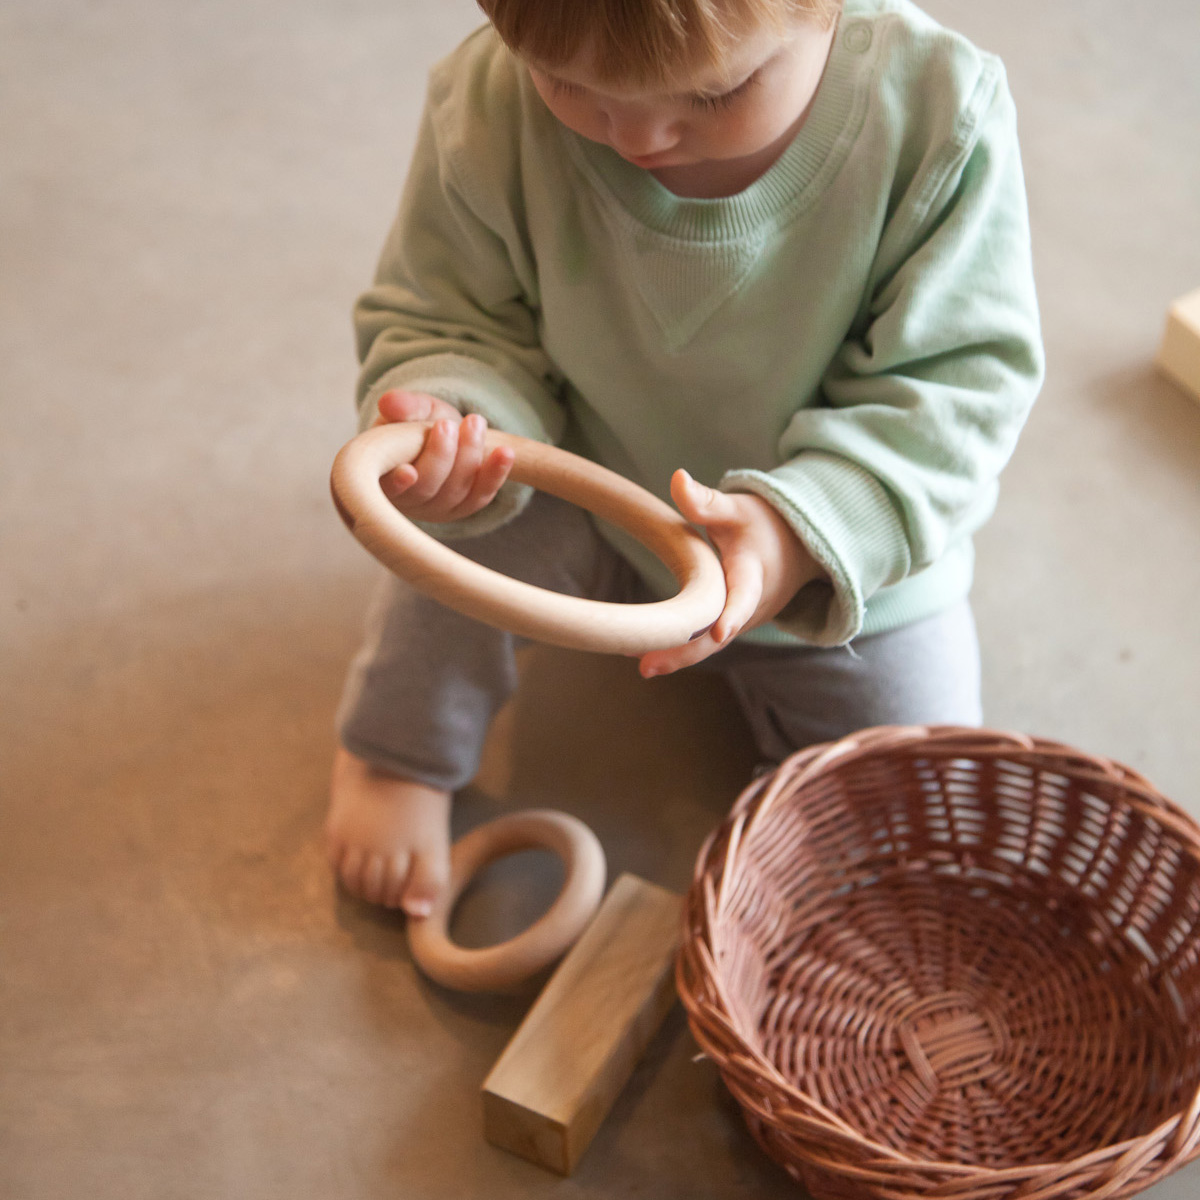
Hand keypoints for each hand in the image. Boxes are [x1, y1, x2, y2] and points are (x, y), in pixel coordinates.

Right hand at [372, 389, 514, 522]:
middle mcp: (408, 501)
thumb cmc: (415, 424)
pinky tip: (505, 453)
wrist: (442, 434)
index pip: (385, 488)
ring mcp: (437, 508)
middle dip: (440, 455)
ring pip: (455, 491)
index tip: (408, 470)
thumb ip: (402, 406)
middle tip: (448, 424)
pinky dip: (495, 474)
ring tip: (475, 423)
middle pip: (426, 487)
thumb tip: (389, 402)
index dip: (396, 483)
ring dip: (469, 456)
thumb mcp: (408, 410)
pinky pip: (481, 496)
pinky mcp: (464, 507)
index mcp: (381, 478)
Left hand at [639, 470, 824, 676]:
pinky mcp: (733, 627)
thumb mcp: (738, 509)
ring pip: (710, 646)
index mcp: (755, 574)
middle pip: (719, 637)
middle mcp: (752, 607)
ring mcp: (743, 622)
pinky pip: (708, 643)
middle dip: (685, 653)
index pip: (745, 597)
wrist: (797, 549)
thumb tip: (677, 477)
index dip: (733, 614)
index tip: (720, 632)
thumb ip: (707, 501)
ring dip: (678, 656)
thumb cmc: (764, 525)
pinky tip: (647, 656)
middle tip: (647, 666)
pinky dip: (682, 651)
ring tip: (642, 664)